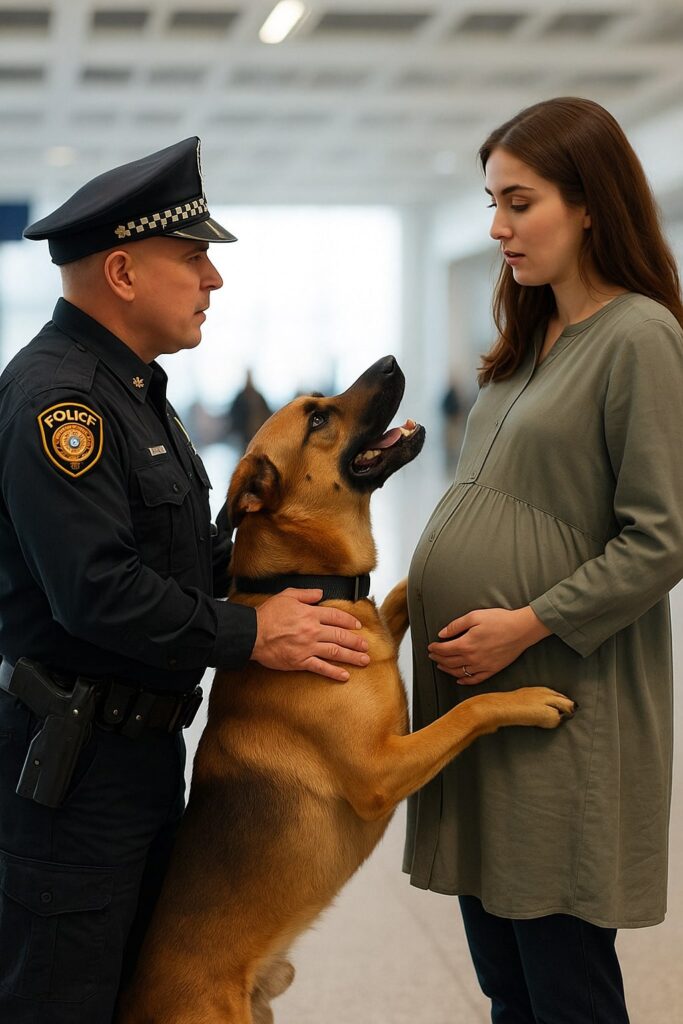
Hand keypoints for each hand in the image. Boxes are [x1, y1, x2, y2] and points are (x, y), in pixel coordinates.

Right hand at [252, 588, 369, 681]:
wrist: (252, 634)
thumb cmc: (267, 615)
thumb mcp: (286, 596)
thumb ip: (305, 594)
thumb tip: (320, 593)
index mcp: (310, 614)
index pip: (336, 617)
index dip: (349, 621)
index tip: (357, 626)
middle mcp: (313, 631)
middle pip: (340, 636)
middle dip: (355, 641)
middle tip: (366, 646)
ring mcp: (308, 647)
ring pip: (335, 652)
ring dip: (352, 656)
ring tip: (364, 660)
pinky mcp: (300, 661)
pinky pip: (321, 668)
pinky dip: (334, 672)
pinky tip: (345, 675)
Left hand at [427, 606, 550, 683]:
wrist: (521, 629)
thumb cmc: (500, 620)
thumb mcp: (475, 616)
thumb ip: (456, 626)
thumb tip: (442, 634)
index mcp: (466, 644)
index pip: (444, 650)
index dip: (435, 649)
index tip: (430, 647)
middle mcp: (472, 658)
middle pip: (449, 662)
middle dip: (438, 659)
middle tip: (432, 656)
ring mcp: (482, 666)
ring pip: (459, 672)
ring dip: (447, 670)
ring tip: (441, 666)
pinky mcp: (492, 670)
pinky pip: (475, 679)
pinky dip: (465, 680)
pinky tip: (459, 679)